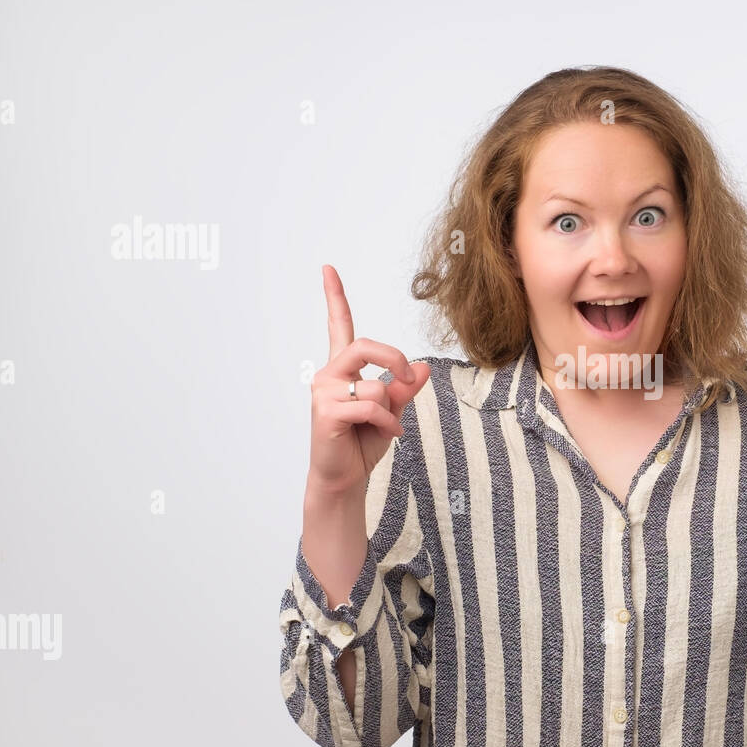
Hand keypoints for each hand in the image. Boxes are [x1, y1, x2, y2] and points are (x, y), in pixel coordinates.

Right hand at [307, 265, 429, 494]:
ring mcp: (324, 392)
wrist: (344, 477)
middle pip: (366, 346)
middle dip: (394, 359)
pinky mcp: (325, 411)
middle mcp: (329, 374)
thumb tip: (423, 368)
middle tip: (407, 377)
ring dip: (391, 409)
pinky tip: (387, 433)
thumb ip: (404, 388)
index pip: (338, 326)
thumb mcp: (392, 410)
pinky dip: (388, 423)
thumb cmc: (364, 442)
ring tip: (385, 427)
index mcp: (343, 369)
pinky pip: (372, 406)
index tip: (328, 268)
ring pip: (375, 385)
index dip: (334, 297)